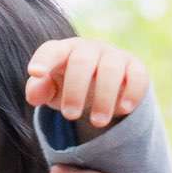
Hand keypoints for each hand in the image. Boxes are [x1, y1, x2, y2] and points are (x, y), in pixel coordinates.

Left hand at [24, 37, 148, 131]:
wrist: (100, 84)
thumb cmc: (68, 85)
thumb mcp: (50, 91)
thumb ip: (38, 91)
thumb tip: (34, 95)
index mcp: (64, 51)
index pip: (51, 50)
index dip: (43, 60)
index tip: (35, 72)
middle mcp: (89, 48)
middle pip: (82, 61)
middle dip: (75, 90)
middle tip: (70, 115)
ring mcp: (113, 55)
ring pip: (110, 69)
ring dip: (104, 98)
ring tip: (97, 123)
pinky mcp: (135, 67)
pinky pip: (137, 75)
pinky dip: (132, 92)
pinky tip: (123, 110)